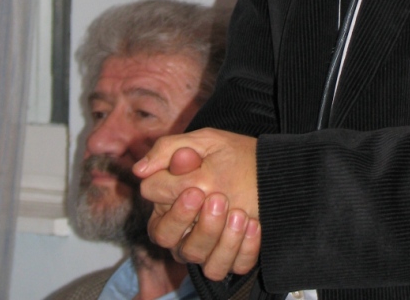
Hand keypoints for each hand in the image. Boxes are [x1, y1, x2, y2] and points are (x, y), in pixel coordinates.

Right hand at [133, 129, 260, 279]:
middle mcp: (185, 236)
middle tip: (218, 199)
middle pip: (179, 249)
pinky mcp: (234, 257)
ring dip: (224, 238)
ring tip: (240, 213)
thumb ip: (168, 150)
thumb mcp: (203, 143)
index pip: (159, 225)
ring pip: (205, 262)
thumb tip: (139, 170)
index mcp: (170, 210)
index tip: (195, 189)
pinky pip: (235, 266)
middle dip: (199, 226)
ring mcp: (209, 249)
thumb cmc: (230, 155)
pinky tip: (254, 224)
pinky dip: (245, 248)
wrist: (270, 165)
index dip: (175, 210)